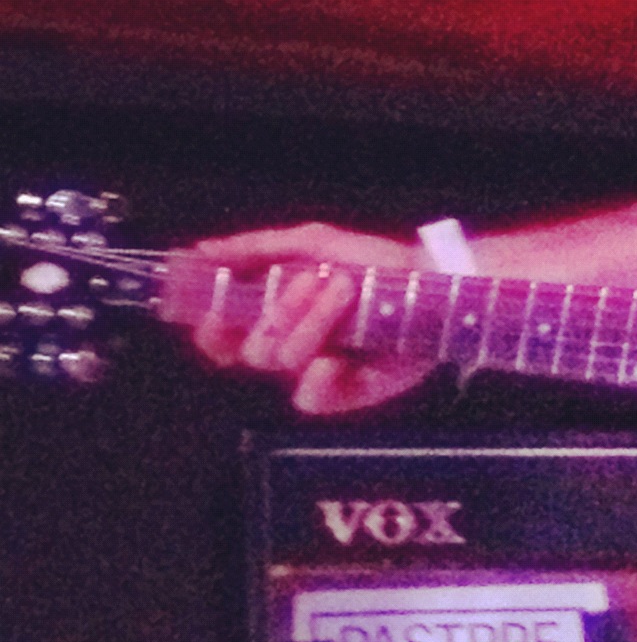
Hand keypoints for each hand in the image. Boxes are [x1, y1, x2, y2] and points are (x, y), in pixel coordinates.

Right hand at [187, 223, 429, 413]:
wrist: (430, 283)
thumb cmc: (374, 262)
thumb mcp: (315, 243)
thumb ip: (256, 248)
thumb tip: (202, 250)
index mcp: (274, 315)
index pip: (222, 336)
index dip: (211, 328)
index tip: (213, 310)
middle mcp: (291, 346)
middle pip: (252, 348)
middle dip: (279, 311)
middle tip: (315, 281)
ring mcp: (317, 371)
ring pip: (282, 360)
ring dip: (311, 322)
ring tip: (345, 291)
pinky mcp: (347, 393)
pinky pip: (309, 398)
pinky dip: (317, 377)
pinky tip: (336, 358)